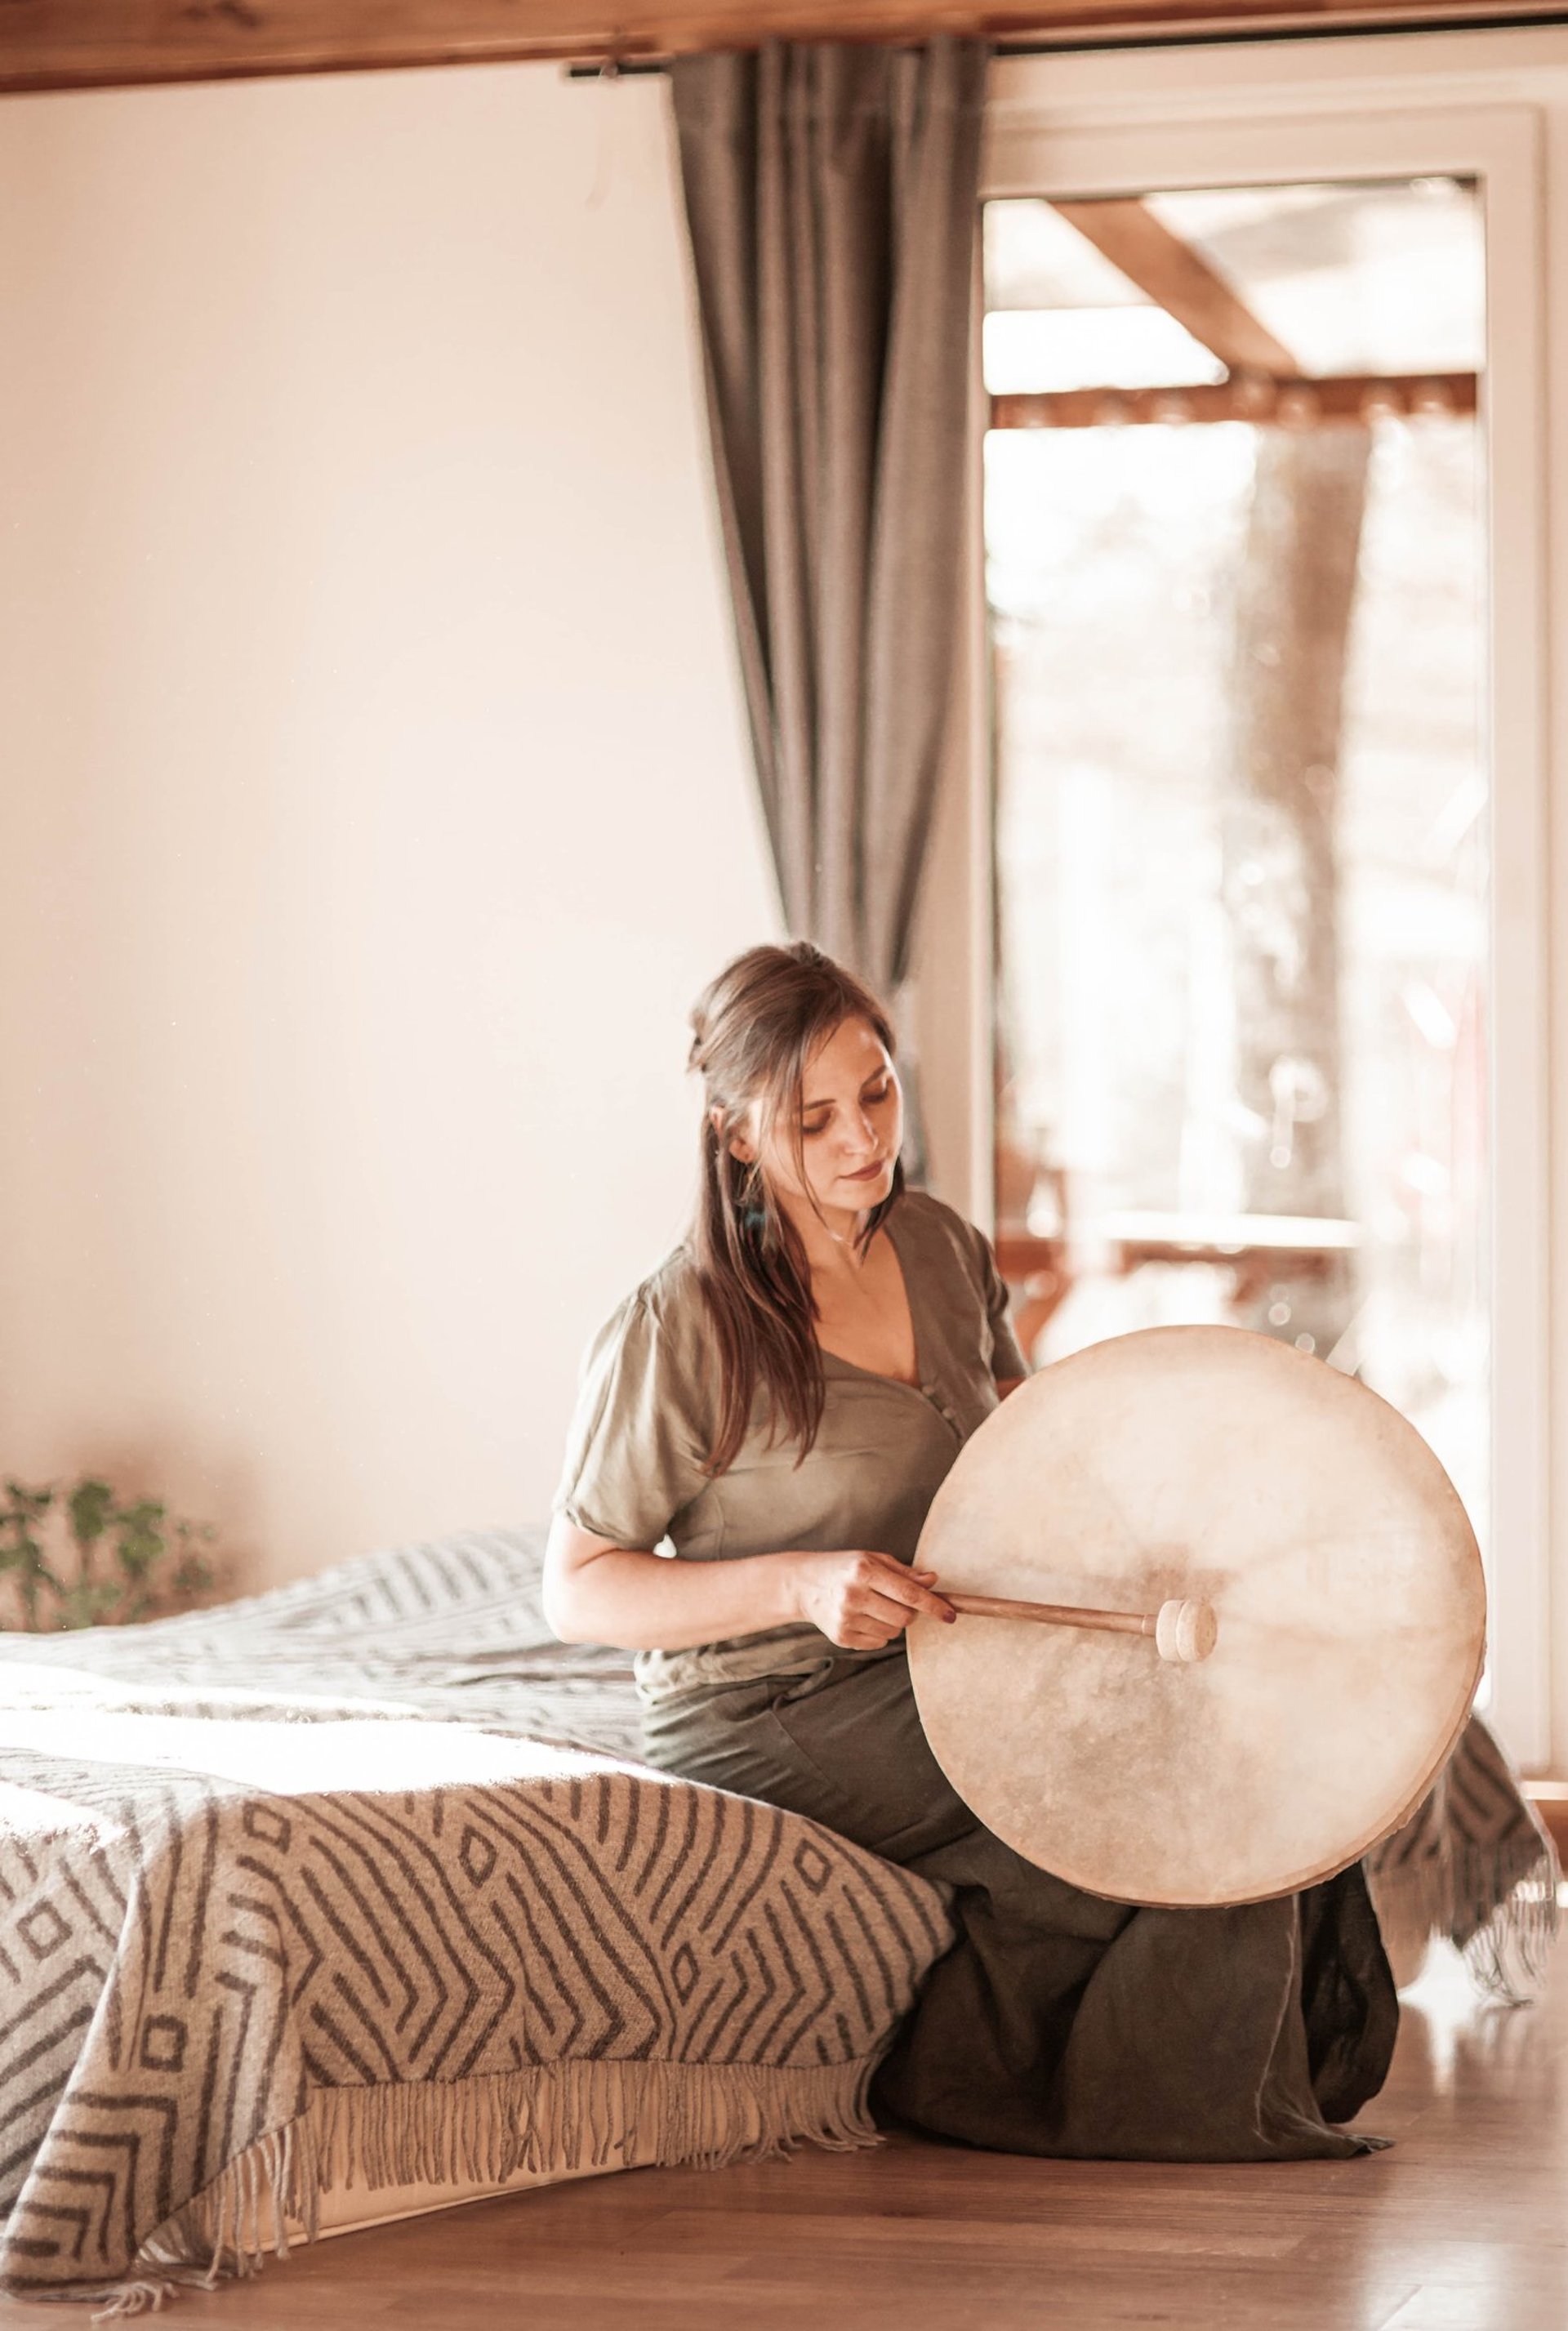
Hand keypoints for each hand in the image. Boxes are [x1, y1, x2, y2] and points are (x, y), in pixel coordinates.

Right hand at [786, 1550, 955, 1650]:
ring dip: (893, 1622)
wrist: (803, 1584)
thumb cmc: (844, 1568)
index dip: (934, 1606)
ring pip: (893, 1631)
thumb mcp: (872, 1560)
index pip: (910, 1593)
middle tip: (895, 1600)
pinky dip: (879, 1632)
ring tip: (874, 1607)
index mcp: (864, 1570)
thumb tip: (933, 1582)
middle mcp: (854, 1594)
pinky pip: (879, 1642)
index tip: (950, 1615)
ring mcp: (845, 1618)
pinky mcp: (841, 1637)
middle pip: (905, 1617)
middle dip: (910, 1612)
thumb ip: (905, 1573)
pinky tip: (863, 1617)